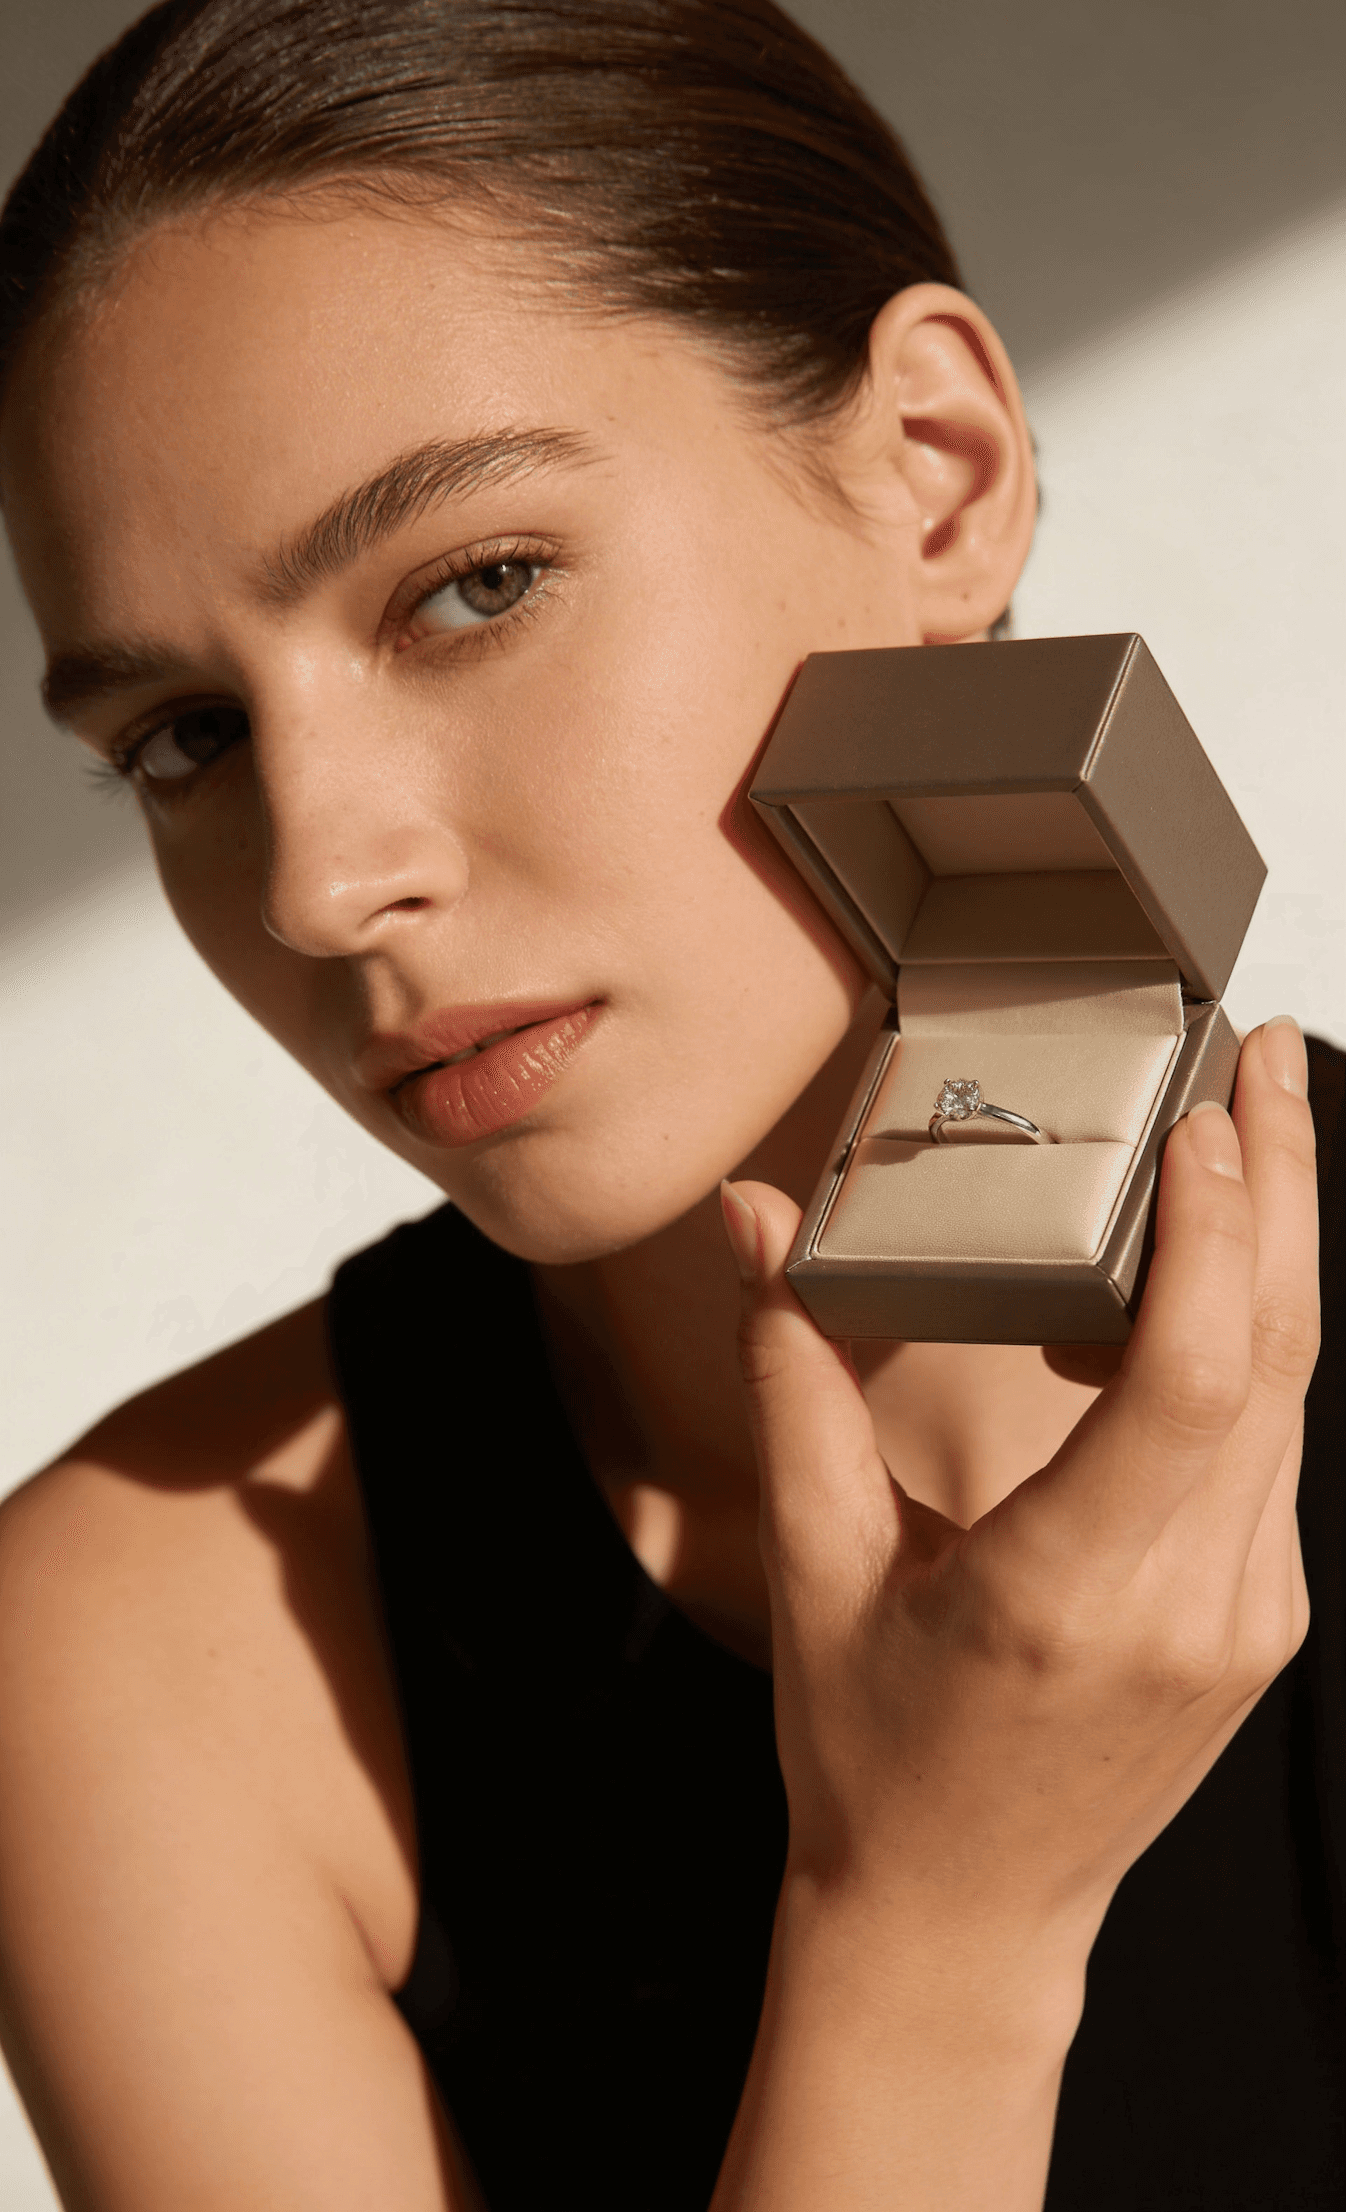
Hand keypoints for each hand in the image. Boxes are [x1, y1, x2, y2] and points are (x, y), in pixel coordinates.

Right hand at [720, 1018, 1317, 1979]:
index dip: (1218, 1235)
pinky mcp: (1261, 1615)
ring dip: (1279, 1246)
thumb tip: (751, 1224)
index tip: (1210, 1114)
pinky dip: (1251, 1334)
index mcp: (1068, 1594)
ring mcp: (1246, 1616)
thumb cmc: (872, 1756)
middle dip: (1284, 1184)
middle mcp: (1189, 1606)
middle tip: (1267, 1053)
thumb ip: (795, 1374)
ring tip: (1249, 1119)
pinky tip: (1204, 1266)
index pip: (1192, 1383)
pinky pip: (1276, 1442)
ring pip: (1297, 1391)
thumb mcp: (812, 1568)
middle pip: (1278, 1357)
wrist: (962, 1922)